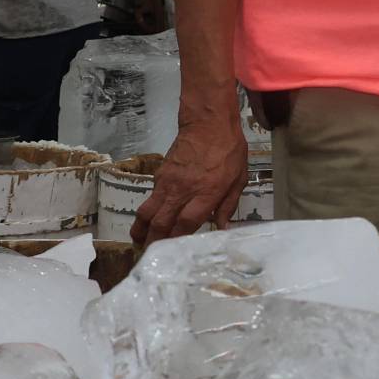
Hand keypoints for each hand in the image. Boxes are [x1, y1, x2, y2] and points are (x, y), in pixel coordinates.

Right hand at [134, 118, 249, 244]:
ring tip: (139, 241)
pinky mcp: (159, 175)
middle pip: (161, 222)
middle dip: (154, 240)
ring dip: (142, 228)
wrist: (208, 124)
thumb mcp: (239, 178)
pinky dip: (146, 212)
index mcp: (206, 193)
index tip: (173, 251)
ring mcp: (167, 183)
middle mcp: (182, 191)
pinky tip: (148, 219)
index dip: (177, 239)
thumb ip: (229, 205)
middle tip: (151, 254)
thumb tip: (222, 227)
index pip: (186, 223)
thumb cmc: (230, 151)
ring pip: (148, 211)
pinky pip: (150, 198)